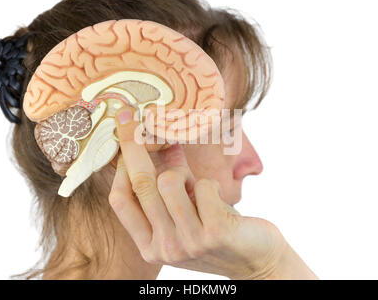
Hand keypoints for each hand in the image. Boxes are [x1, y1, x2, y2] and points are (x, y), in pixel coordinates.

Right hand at [108, 106, 316, 278]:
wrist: (257, 260)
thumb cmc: (217, 231)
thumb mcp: (184, 213)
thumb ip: (167, 184)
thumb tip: (157, 140)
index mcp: (149, 246)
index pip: (120, 199)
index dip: (120, 162)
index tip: (122, 131)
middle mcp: (164, 248)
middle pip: (141, 183)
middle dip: (134, 144)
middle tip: (132, 117)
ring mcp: (189, 243)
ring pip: (169, 181)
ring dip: (185, 174)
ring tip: (199, 189)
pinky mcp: (214, 233)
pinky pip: (203, 186)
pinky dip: (211, 186)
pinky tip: (221, 202)